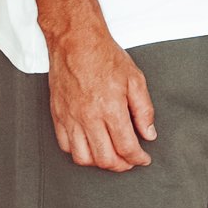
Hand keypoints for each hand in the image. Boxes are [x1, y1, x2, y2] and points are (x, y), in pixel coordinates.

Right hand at [46, 17, 156, 170]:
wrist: (76, 41)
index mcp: (110, 109)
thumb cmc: (104, 56)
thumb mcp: (135, 79)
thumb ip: (144, 110)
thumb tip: (149, 133)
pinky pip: (65, 146)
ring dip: (99, 163)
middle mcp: (88, 117)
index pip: (126, 147)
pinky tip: (90, 146)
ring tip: (111, 156)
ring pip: (83, 158)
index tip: (143, 159)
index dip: (138, 159)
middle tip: (130, 161)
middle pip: (105, 158)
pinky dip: (79, 152)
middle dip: (121, 165)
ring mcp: (71, 118)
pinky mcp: (58, 116)